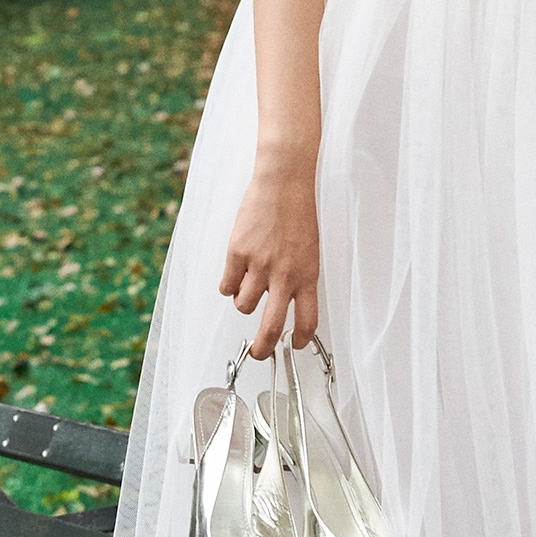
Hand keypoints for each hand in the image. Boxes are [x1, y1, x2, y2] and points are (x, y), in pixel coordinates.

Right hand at [222, 151, 319, 358]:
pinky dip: (228, 285)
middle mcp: (284, 276)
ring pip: (244, 305)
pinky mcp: (237, 254)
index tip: (295, 344)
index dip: (301, 340)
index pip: (308, 321)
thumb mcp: (308, 251)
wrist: (282, 183)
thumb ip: (298, 278)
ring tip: (247, 285)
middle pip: (271, 328)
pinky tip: (234, 273)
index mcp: (307, 276)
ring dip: (244, 301)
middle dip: (262, 348)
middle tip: (257, 353)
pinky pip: (227, 286)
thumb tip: (286, 303)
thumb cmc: (298, 213)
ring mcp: (259, 266)